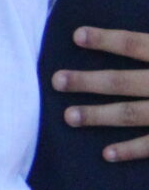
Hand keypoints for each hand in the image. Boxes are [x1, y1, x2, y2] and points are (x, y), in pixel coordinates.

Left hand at [54, 27, 148, 160]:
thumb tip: (134, 39)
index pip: (135, 44)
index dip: (106, 40)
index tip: (76, 35)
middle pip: (123, 82)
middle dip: (88, 82)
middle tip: (56, 81)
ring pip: (131, 114)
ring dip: (98, 116)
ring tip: (68, 117)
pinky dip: (130, 150)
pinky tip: (105, 154)